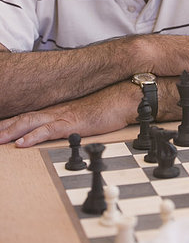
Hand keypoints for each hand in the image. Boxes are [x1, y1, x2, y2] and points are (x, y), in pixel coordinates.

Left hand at [0, 84, 132, 146]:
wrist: (123, 98)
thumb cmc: (107, 106)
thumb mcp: (83, 113)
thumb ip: (69, 119)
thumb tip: (59, 128)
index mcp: (58, 109)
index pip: (28, 115)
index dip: (10, 122)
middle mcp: (56, 110)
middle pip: (23, 118)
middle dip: (4, 126)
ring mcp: (63, 116)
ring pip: (30, 123)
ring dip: (11, 131)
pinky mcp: (73, 123)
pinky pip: (48, 131)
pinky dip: (32, 137)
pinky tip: (21, 144)